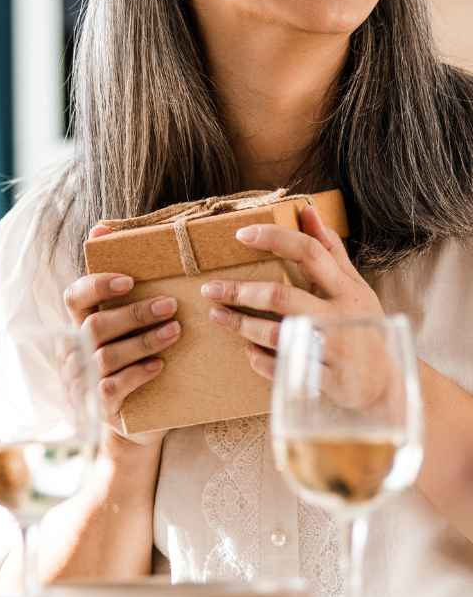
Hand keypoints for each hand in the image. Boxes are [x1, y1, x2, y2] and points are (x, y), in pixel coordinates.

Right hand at [63, 225, 180, 458]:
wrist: (137, 425)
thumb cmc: (134, 362)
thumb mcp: (127, 326)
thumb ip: (120, 287)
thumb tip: (105, 230)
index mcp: (79, 325)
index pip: (74, 296)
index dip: (97, 284)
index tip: (129, 280)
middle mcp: (75, 351)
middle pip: (94, 325)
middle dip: (134, 313)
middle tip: (171, 305)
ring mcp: (84, 380)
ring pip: (105, 356)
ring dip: (143, 341)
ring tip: (175, 332)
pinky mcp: (99, 407)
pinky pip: (112, 387)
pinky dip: (137, 374)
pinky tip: (160, 366)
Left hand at [201, 205, 387, 406]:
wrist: (386, 384)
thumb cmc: (363, 326)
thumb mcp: (355, 287)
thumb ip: (331, 252)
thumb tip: (308, 212)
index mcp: (346, 289)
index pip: (310, 252)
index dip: (275, 239)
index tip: (241, 234)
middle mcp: (339, 317)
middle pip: (281, 296)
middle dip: (240, 291)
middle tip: (210, 288)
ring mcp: (333, 350)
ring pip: (275, 334)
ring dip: (240, 325)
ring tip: (217, 315)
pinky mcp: (325, 380)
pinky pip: (281, 368)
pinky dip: (259, 359)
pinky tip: (246, 349)